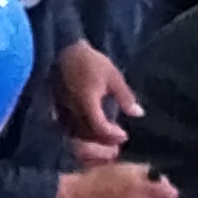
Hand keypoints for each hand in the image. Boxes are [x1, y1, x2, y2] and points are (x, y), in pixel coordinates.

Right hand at [53, 39, 136, 160]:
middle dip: (104, 142)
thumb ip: (125, 97)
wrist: (65, 54)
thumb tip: (138, 113)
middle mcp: (72, 110)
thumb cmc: (91, 63)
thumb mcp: (113, 77)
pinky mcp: (59, 113)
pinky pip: (71, 131)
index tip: (124, 135)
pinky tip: (94, 133)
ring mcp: (63, 113)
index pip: (98, 126)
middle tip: (118, 143)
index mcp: (86, 101)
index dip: (112, 134)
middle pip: (88, 135)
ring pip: (78, 136)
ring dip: (93, 142)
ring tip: (107, 140)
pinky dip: (84, 136)